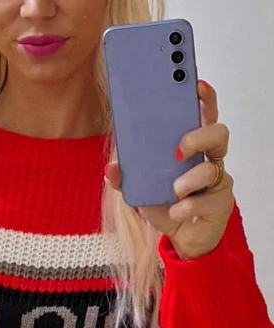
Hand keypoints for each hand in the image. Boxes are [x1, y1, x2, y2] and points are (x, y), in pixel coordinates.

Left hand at [105, 80, 233, 259]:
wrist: (181, 239)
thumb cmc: (166, 204)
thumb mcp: (139, 190)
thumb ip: (125, 178)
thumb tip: (111, 168)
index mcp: (192, 148)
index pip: (203, 116)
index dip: (204, 99)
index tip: (195, 85)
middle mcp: (209, 160)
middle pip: (218, 134)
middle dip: (199, 136)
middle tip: (178, 149)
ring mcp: (217, 182)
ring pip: (213, 168)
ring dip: (189, 179)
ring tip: (174, 190)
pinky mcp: (219, 205)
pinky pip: (207, 201)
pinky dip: (188, 206)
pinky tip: (176, 210)